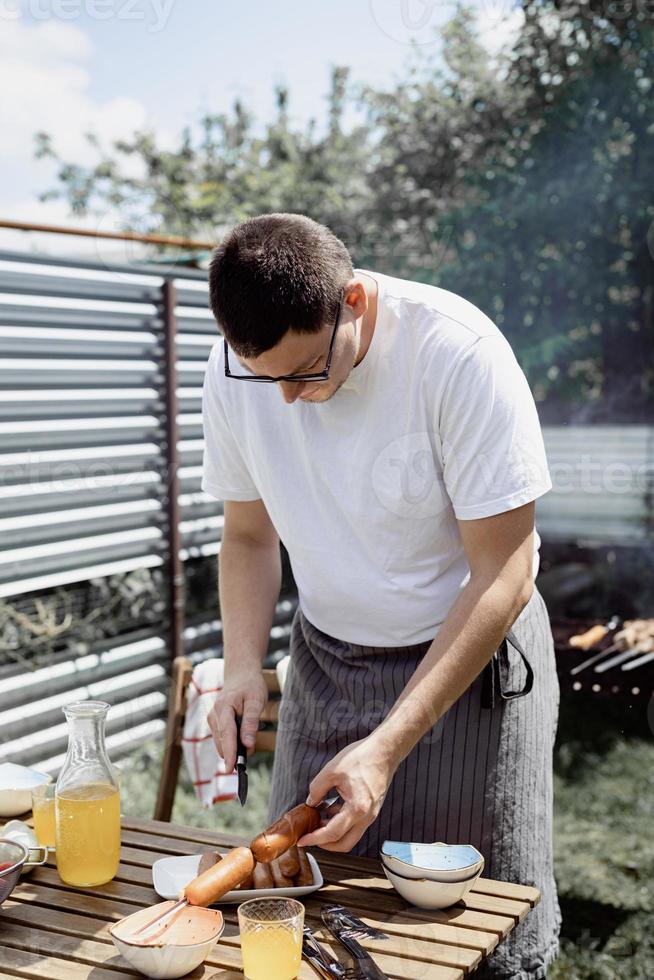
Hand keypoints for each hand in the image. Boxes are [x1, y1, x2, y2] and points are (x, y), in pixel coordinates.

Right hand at [207, 670, 268, 771]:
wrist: (240, 674)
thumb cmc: (250, 686)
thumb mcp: (256, 701)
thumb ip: (251, 723)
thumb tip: (247, 745)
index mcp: (224, 707)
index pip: (226, 735)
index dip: (229, 754)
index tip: (231, 770)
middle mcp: (214, 714)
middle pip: (222, 742)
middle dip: (234, 753)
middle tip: (251, 753)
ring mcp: (212, 719)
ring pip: (221, 743)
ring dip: (233, 748)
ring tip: (248, 740)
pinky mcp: (214, 722)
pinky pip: (221, 739)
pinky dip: (231, 743)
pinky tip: (241, 738)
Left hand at [296, 735, 397, 852]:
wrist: (385, 750)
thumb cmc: (362, 757)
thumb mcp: (332, 770)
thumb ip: (317, 789)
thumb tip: (310, 803)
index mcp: (357, 809)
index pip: (332, 834)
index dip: (314, 839)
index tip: (301, 841)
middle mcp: (367, 816)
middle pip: (344, 844)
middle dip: (325, 844)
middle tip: (310, 836)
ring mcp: (371, 814)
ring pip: (350, 835)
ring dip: (334, 833)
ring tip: (319, 819)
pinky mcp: (372, 809)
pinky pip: (355, 824)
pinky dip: (342, 823)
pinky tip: (331, 809)